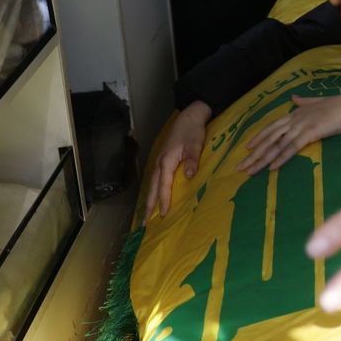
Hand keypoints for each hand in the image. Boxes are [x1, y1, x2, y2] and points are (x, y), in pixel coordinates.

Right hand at [146, 102, 210, 219]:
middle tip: (145, 224)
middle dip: (149, 206)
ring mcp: (159, 162)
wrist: (190, 116)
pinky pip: (156, 179)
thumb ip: (193, 160)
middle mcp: (159, 164)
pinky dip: (154, 190)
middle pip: (152, 188)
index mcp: (166, 162)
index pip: (164, 186)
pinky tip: (156, 197)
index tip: (162, 215)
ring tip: (147, 215)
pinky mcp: (163, 160)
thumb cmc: (193, 131)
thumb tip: (190, 176)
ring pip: (152, 184)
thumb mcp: (195, 144)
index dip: (163, 201)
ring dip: (150, 199)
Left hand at [239, 91, 340, 173]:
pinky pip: (293, 147)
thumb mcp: (322, 101)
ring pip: (277, 145)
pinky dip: (281, 158)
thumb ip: (306, 101)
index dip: (259, 137)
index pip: (273, 126)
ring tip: (249, 171)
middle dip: (254, 153)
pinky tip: (271, 168)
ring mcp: (303, 124)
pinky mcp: (312, 132)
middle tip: (240, 167)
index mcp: (298, 111)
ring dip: (262, 160)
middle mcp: (297, 118)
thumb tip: (293, 98)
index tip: (247, 148)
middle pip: (270, 138)